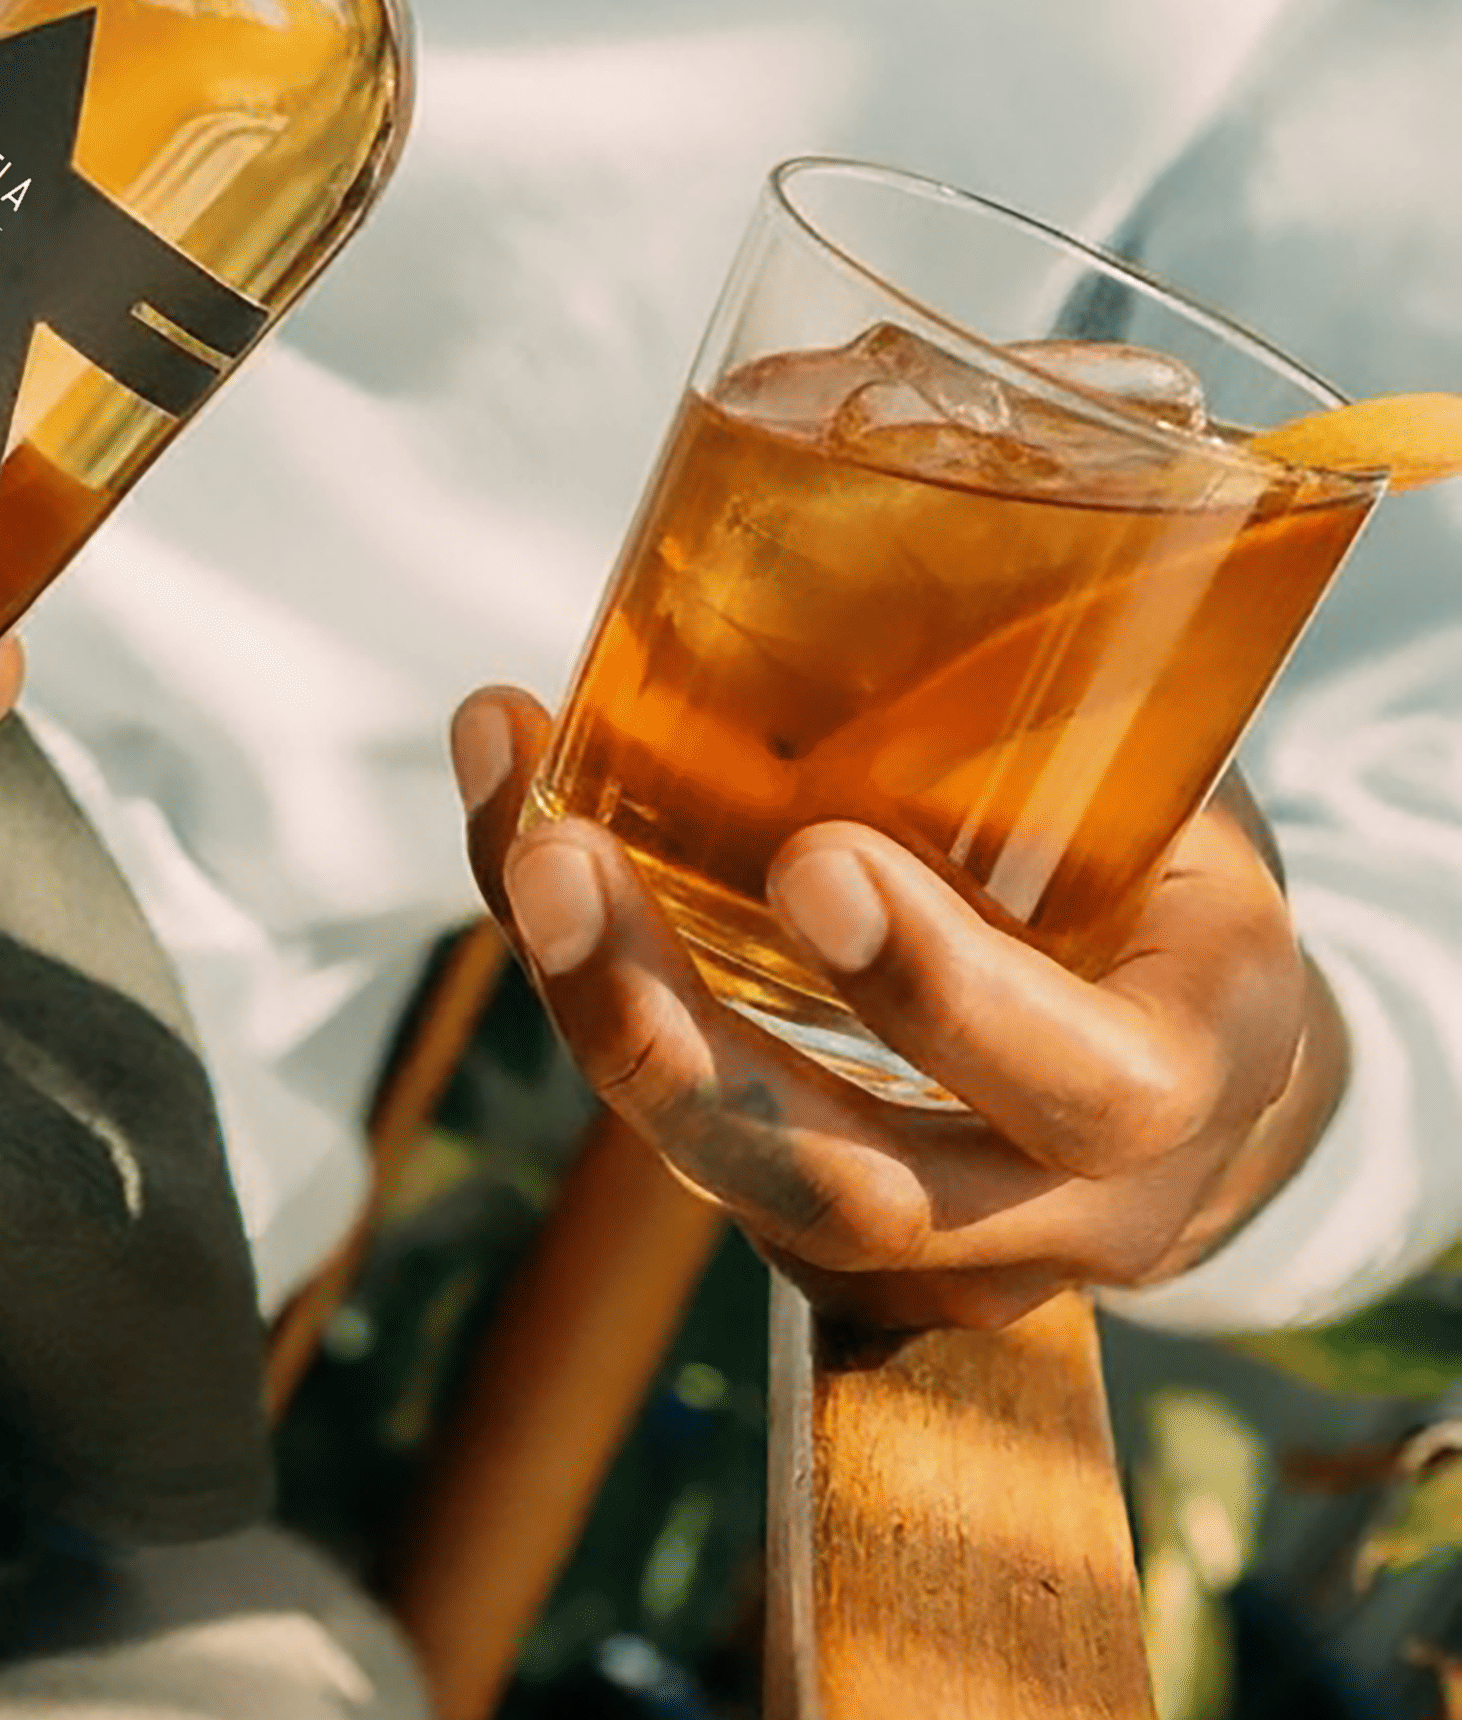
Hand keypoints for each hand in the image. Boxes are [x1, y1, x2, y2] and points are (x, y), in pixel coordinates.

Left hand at [448, 685, 1346, 1328]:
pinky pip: (691, 1132)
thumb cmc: (1182, 892)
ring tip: (522, 832)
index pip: (1084, 1084)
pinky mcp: (822, 1234)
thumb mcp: (1195, 809)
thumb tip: (981, 466)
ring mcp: (934, 1253)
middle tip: (564, 860)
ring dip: (597, 1010)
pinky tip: (523, 837)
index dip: (941, 994)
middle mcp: (1061, 1205)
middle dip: (677, 1038)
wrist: (1197, 1074)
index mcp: (1189, 1073)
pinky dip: (591, 988)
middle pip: (851, 1190)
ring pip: (739, 1183)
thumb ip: (1101, 708)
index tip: (813, 859)